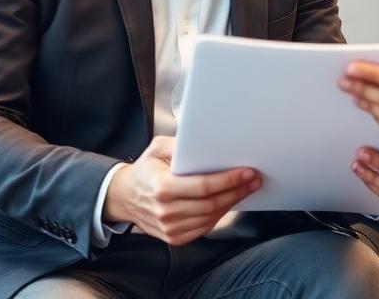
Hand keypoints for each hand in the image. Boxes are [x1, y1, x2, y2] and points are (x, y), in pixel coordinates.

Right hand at [103, 136, 260, 245]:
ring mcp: (169, 227)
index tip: (247, 172)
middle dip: (237, 191)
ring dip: (232, 203)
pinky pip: (204, 228)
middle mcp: (166, 210)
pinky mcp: (174, 237)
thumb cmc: (145, 170)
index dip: (228, 180)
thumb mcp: (157, 148)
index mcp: (162, 187)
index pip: (203, 186)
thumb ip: (179, 144)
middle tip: (254, 180)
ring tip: (247, 189)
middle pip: (211, 204)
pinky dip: (219, 215)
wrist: (124, 197)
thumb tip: (203, 141)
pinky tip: (229, 202)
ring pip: (210, 217)